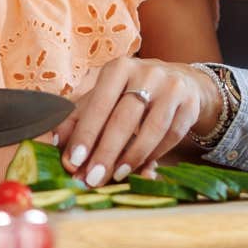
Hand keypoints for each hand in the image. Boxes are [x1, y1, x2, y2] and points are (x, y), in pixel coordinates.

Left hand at [52, 58, 222, 187]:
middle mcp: (146, 72)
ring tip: (116, 176)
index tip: (73, 161)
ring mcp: (171, 87)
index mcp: (118, 68)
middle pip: (123, 118)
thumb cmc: (132, 91)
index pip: (98, 103)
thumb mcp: (105, 95)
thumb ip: (79, 116)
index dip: (85, 134)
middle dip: (106, 153)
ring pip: (151, 129)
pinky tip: (141, 168)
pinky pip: (171, 135)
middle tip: (92, 179)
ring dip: (132, 157)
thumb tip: (57, 142)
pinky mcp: (190, 104)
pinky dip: (155, 154)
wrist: (181, 81)